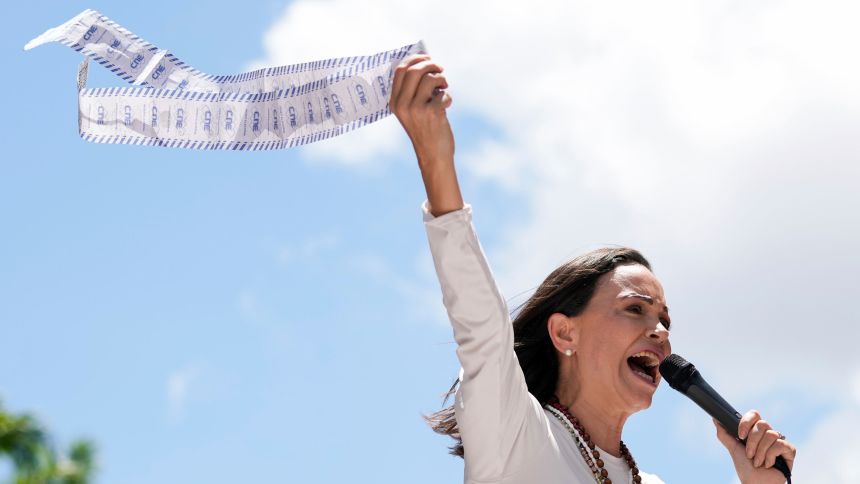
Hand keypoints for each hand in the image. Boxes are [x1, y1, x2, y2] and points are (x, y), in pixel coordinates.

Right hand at [390, 54, 461, 215]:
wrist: (433, 155)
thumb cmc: (425, 130)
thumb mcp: (411, 111)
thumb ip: (413, 91)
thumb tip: (426, 64)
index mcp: (395, 102)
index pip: (400, 70)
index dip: (415, 59)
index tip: (427, 58)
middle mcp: (403, 105)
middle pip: (415, 70)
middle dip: (431, 65)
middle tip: (440, 70)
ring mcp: (417, 109)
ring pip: (430, 79)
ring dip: (441, 80)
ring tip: (444, 88)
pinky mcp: (432, 113)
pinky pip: (443, 94)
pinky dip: (448, 97)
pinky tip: (446, 107)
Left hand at [714, 410, 796, 483]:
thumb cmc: (746, 468)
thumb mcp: (733, 449)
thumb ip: (725, 435)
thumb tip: (715, 420)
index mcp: (756, 432)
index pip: (754, 415)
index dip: (746, 422)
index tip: (740, 436)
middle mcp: (768, 434)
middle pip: (762, 424)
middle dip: (752, 441)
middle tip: (749, 454)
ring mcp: (779, 441)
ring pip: (771, 435)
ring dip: (761, 452)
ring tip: (758, 462)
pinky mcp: (789, 450)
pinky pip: (780, 444)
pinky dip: (771, 456)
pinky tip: (769, 464)